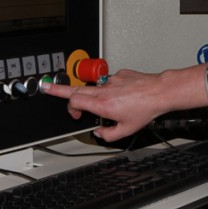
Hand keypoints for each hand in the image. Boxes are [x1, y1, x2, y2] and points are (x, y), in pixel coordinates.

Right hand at [42, 66, 207, 141]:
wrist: (160, 92)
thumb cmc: (146, 109)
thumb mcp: (127, 130)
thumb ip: (108, 135)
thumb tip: (100, 133)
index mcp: (102, 104)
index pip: (74, 101)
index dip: (70, 109)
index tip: (74, 115)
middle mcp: (104, 90)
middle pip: (75, 88)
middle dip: (59, 89)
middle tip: (47, 88)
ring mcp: (111, 80)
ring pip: (94, 86)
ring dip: (91, 93)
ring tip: (99, 101)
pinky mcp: (120, 74)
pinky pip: (110, 82)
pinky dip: (111, 89)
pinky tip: (124, 95)